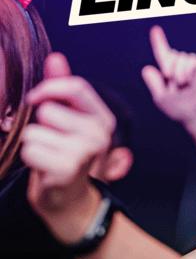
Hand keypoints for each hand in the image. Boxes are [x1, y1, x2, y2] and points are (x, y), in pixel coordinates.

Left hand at [21, 53, 115, 243]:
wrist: (70, 201)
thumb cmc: (66, 156)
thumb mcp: (67, 120)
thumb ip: (61, 89)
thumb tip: (55, 58)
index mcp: (102, 117)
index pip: (76, 87)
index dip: (49, 88)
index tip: (34, 99)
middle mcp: (99, 133)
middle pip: (48, 111)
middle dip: (39, 125)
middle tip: (51, 142)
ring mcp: (86, 151)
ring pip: (34, 131)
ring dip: (33, 144)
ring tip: (48, 156)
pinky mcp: (68, 168)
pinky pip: (30, 150)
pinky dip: (30, 160)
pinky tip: (45, 169)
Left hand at [142, 26, 195, 125]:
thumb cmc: (180, 109)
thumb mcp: (161, 98)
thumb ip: (153, 83)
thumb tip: (147, 68)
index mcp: (170, 72)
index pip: (164, 54)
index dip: (159, 41)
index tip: (155, 29)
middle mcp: (181, 67)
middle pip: (171, 53)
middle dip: (167, 64)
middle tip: (169, 77)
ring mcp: (192, 67)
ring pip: (180, 55)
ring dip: (177, 70)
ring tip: (181, 83)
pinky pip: (191, 59)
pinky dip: (186, 69)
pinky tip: (187, 80)